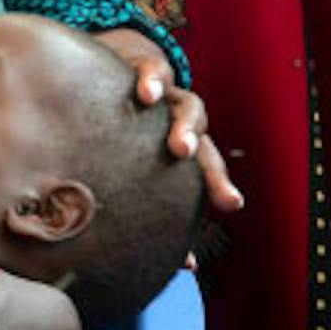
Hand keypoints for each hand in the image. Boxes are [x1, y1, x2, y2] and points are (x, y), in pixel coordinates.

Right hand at [93, 28, 242, 215]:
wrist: (102, 64)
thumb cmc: (117, 125)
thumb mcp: (131, 162)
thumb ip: (151, 206)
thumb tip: (184, 266)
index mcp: (180, 144)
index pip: (207, 168)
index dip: (218, 189)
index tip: (229, 210)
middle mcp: (179, 119)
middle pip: (205, 142)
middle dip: (211, 169)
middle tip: (218, 195)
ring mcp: (164, 94)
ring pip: (189, 107)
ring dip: (186, 127)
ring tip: (178, 149)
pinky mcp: (139, 67)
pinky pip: (152, 72)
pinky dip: (154, 82)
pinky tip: (145, 96)